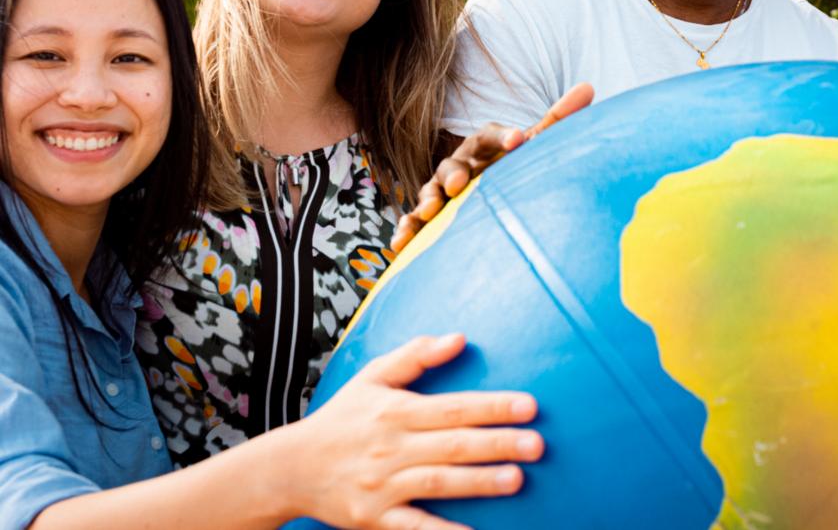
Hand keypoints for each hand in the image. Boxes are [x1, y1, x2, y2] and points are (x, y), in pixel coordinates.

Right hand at [287, 333, 541, 528]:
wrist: (289, 468)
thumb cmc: (341, 419)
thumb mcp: (372, 377)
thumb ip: (417, 355)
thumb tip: (460, 338)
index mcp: (395, 410)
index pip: (453, 407)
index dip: (492, 406)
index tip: (530, 406)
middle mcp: (391, 447)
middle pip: (452, 444)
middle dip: (497, 444)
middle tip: (537, 445)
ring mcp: (381, 485)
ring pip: (437, 482)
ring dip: (478, 482)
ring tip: (516, 479)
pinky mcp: (372, 519)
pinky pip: (412, 528)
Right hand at [391, 83, 593, 251]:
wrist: (487, 192)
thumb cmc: (512, 166)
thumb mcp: (533, 146)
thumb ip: (557, 120)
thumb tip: (589, 86)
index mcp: (485, 146)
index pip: (490, 134)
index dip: (503, 136)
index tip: (519, 140)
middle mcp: (460, 165)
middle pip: (452, 163)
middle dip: (453, 171)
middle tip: (458, 182)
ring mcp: (441, 191)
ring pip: (429, 191)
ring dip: (427, 199)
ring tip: (429, 210)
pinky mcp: (429, 218)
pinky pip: (413, 223)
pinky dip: (406, 231)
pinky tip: (401, 243)